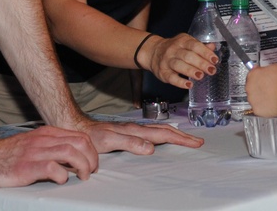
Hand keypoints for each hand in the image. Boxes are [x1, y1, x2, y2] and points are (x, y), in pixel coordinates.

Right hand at [0, 125, 98, 186]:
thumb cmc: (7, 155)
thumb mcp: (33, 143)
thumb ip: (51, 146)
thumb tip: (72, 157)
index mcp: (47, 133)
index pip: (80, 136)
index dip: (91, 151)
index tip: (92, 164)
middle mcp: (43, 140)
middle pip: (80, 143)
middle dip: (91, 158)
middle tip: (90, 172)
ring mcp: (35, 152)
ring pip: (70, 152)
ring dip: (82, 166)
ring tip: (81, 176)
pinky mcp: (27, 167)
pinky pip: (52, 167)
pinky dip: (62, 175)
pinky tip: (61, 180)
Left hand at [79, 117, 203, 153]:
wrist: (79, 127)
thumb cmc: (92, 136)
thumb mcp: (110, 141)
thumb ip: (130, 143)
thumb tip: (151, 148)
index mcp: (137, 130)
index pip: (164, 135)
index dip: (181, 139)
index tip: (195, 143)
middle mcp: (138, 128)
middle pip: (166, 131)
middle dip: (183, 136)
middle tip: (198, 141)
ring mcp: (134, 129)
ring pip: (160, 131)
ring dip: (175, 135)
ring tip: (186, 139)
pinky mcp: (130, 132)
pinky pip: (152, 133)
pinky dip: (163, 135)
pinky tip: (163, 138)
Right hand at [144, 33, 216, 89]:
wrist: (153, 51)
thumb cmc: (175, 48)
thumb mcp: (187, 43)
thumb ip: (200, 46)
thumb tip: (212, 47)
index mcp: (182, 41)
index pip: (195, 45)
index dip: (205, 53)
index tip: (215, 60)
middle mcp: (174, 50)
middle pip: (188, 56)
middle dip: (201, 63)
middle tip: (211, 70)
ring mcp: (167, 61)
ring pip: (179, 65)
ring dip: (191, 71)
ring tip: (201, 76)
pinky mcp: (163, 72)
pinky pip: (171, 77)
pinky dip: (180, 82)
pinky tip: (189, 84)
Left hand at [245, 64, 276, 116]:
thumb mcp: (275, 67)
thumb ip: (265, 70)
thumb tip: (264, 71)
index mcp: (253, 75)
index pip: (251, 74)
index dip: (258, 77)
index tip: (262, 78)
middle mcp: (250, 87)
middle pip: (251, 86)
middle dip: (259, 87)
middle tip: (269, 88)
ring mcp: (252, 99)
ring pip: (254, 98)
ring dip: (260, 97)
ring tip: (271, 96)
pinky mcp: (256, 109)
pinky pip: (258, 107)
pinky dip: (263, 106)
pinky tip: (271, 103)